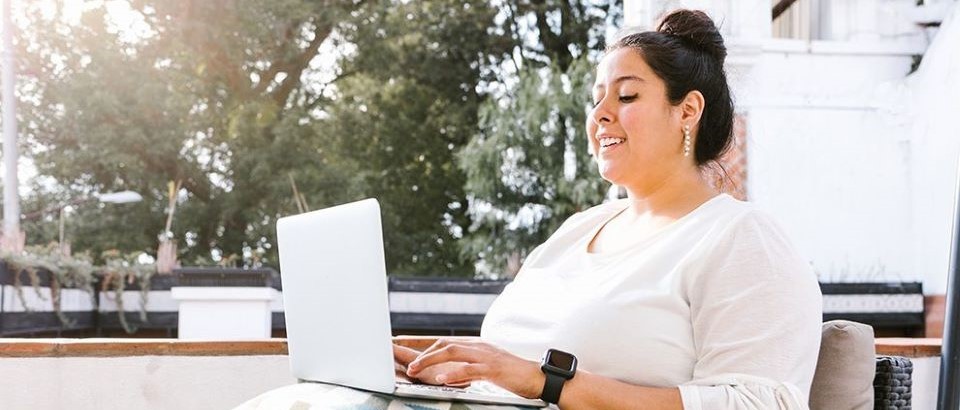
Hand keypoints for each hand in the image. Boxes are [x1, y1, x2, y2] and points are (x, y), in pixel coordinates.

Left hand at [405, 338, 545, 398]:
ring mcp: (486, 356)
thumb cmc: (511, 375)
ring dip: (430, 360)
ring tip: (415, 369)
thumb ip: (467, 367)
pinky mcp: (494, 369)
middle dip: (421, 352)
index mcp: (475, 345)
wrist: (537, 377)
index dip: (419, 341)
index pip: (442, 340)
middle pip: (444, 343)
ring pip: (452, 352)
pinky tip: (441, 379)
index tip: (399, 343)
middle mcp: (478, 346)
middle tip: (404, 363)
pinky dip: (454, 374)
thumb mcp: (485, 367)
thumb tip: (447, 373)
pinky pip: (470, 370)